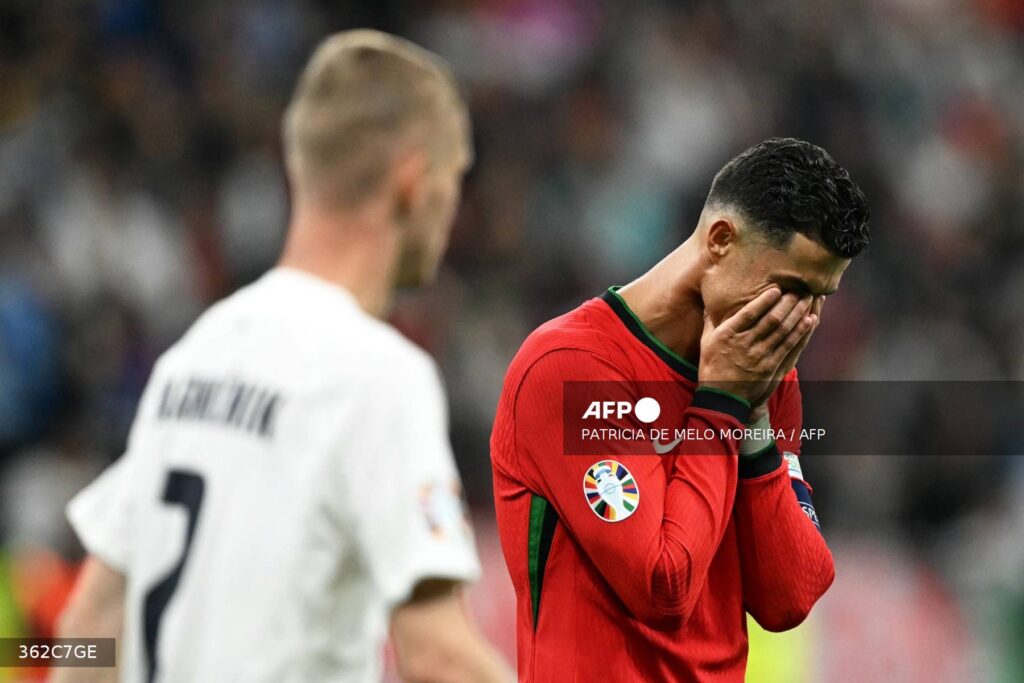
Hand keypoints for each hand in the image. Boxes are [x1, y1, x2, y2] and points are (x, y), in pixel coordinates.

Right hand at [698, 289, 815, 404]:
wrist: (721, 397)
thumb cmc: (712, 366)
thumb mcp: (706, 341)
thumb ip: (710, 320)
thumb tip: (709, 301)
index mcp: (727, 334)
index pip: (749, 313)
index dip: (764, 300)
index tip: (777, 288)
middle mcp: (744, 344)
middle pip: (771, 319)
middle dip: (788, 302)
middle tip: (800, 288)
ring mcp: (759, 356)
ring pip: (783, 331)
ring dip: (798, 313)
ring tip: (808, 299)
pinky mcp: (770, 367)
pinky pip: (788, 346)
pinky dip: (801, 332)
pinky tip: (809, 321)